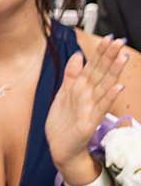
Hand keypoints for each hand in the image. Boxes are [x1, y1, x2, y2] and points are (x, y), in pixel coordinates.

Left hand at [48, 36, 129, 175]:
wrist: (61, 147)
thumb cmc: (64, 121)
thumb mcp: (64, 93)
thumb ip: (72, 74)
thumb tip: (78, 54)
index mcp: (82, 89)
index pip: (94, 66)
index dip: (102, 52)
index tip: (110, 38)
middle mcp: (89, 97)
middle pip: (101, 73)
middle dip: (110, 57)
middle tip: (120, 42)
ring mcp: (90, 109)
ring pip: (104, 87)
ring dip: (114, 72)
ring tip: (123, 58)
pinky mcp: (89, 122)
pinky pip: (100, 107)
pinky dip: (109, 97)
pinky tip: (117, 87)